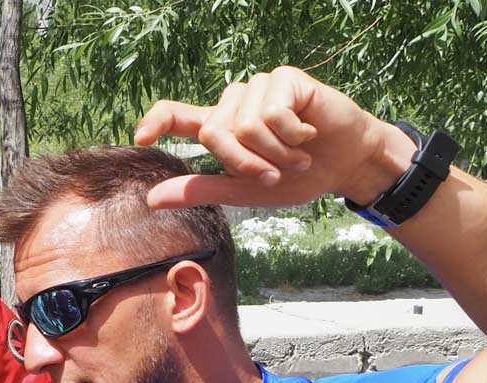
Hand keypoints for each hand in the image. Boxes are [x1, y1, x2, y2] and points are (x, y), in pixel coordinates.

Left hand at [134, 65, 412, 211]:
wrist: (344, 164)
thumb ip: (200, 190)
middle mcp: (234, 104)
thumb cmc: (295, 176)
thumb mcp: (243, 190)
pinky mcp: (285, 79)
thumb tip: (152, 199)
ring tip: (296, 155)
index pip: (176, 115)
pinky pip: (272, 114)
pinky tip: (309, 134)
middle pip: (215, 133)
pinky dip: (291, 136)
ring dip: (274, 152)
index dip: (157, 121)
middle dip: (246, 163)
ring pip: (244, 125)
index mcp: (220, 128)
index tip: (141, 136)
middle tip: (275, 173)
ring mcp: (258, 88)